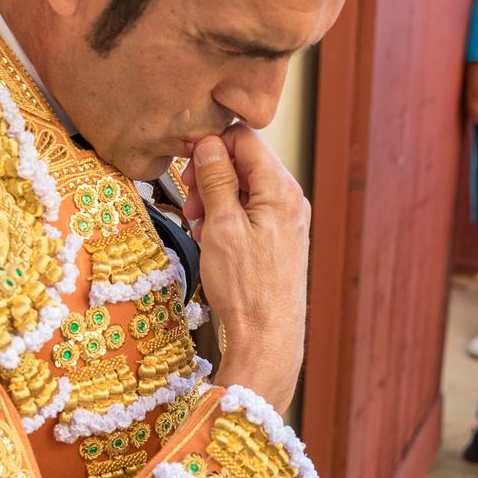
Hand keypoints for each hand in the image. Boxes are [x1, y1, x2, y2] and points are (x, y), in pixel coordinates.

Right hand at [182, 127, 309, 412]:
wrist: (267, 337)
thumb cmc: (247, 289)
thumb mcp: (221, 226)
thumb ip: (216, 180)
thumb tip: (209, 145)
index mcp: (281, 189)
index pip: (245, 139)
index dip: (212, 146)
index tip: (187, 166)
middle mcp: (290, 201)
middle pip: (245, 164)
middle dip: (211, 177)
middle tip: (190, 203)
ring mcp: (287, 221)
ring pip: (245, 191)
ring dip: (216, 201)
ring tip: (200, 229)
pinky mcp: (279, 240)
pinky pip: (250, 214)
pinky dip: (227, 220)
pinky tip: (213, 242)